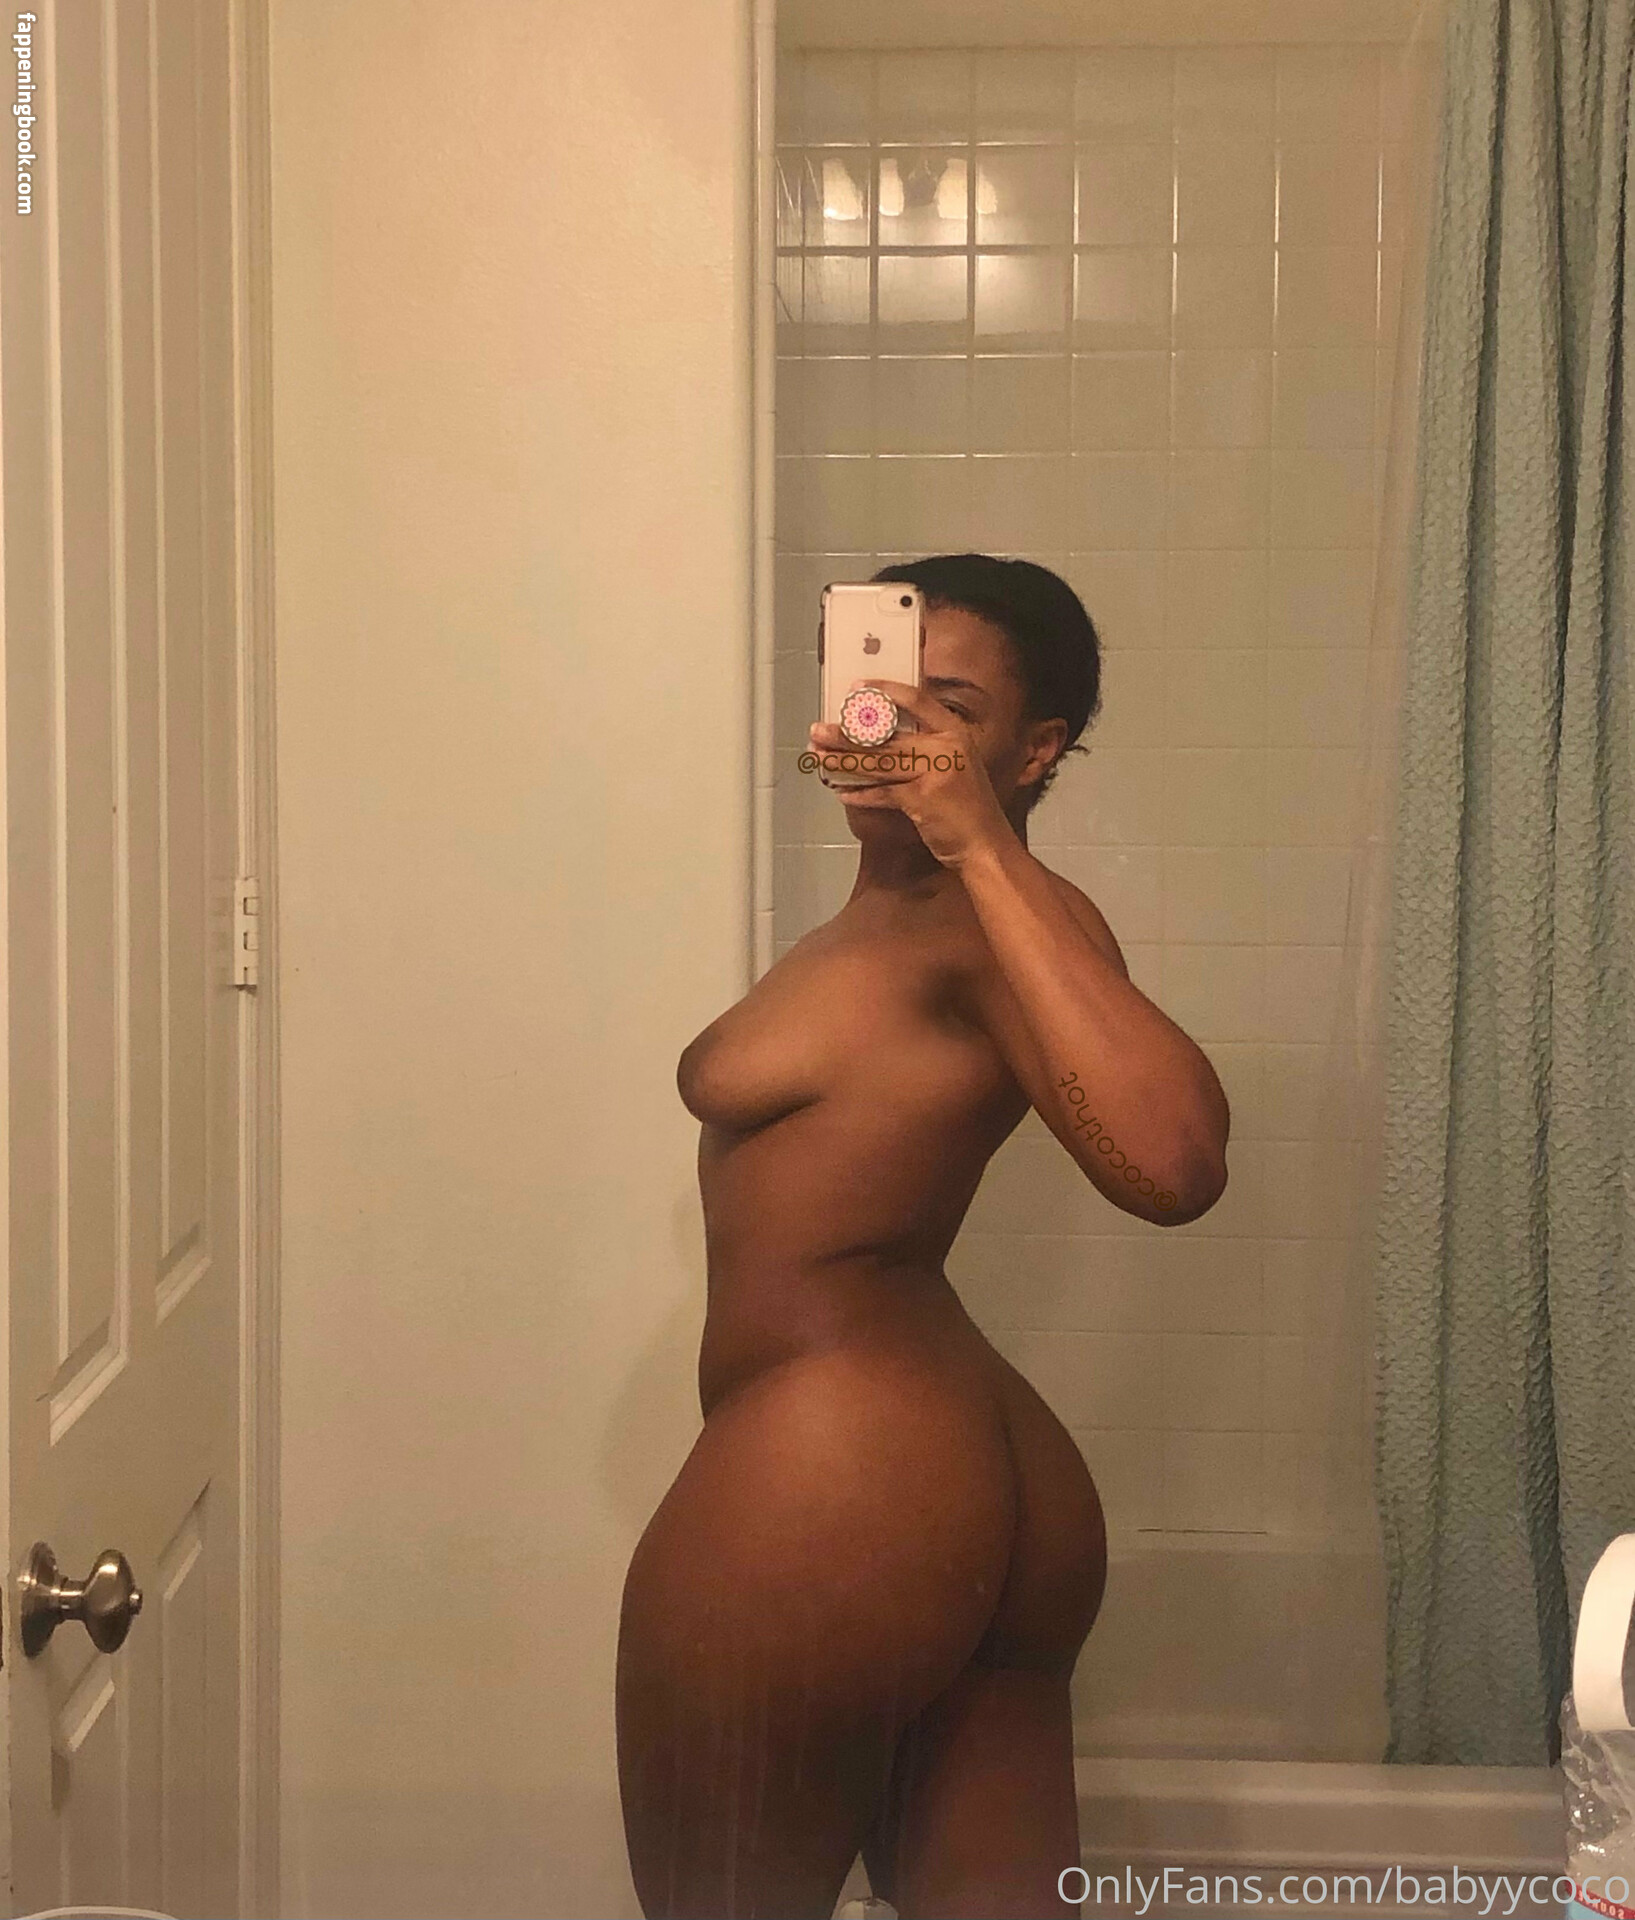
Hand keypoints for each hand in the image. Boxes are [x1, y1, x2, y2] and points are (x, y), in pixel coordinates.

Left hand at [806, 679, 1010, 868]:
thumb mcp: (956, 767)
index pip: (917, 699)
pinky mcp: (923, 798)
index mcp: (955, 733)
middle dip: (847, 733)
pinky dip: (860, 793)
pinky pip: (882, 792)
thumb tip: (879, 739)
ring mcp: (936, 771)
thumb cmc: (969, 810)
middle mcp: (947, 747)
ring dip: (844, 760)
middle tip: (819, 731)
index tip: (858, 687)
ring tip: (819, 756)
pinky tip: (842, 791)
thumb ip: (927, 749)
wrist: (986, 846)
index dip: (885, 690)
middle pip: (887, 734)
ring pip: (879, 761)